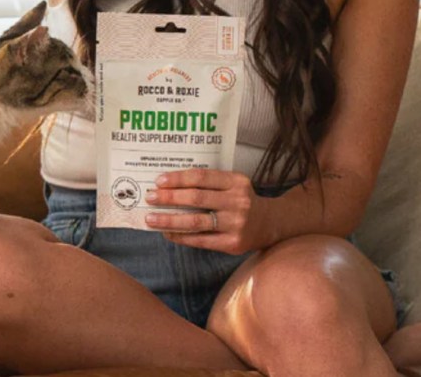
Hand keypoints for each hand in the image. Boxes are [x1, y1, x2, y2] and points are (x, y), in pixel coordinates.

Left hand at [144, 168, 273, 254]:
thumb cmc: (241, 200)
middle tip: (150, 198)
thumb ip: (208, 183)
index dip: (178, 178)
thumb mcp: (232, 184)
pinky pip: (200, 240)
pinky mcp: (233, 244)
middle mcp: (238, 202)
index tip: (159, 181)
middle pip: (196, 198)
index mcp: (236, 182)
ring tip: (151, 219)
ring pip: (195, 222)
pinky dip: (181, 236)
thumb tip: (168, 186)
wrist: (270, 224)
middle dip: (169, 198)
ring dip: (169, 220)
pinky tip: (167, 233)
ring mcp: (236, 224)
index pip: (202, 177)